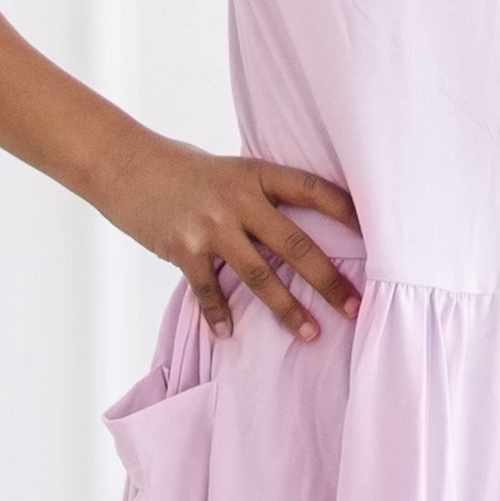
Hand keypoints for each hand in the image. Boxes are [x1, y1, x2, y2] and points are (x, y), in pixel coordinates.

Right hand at [95, 131, 361, 342]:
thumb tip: (300, 224)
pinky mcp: (182, 249)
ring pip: (259, 275)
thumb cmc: (181, 169)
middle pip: (295, 243)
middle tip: (356, 306)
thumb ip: (260, 195)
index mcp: (254, 174)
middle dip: (328, 279)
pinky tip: (229, 336)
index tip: (376, 233)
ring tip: (312, 334)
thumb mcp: (228, 171)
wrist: (124, 165)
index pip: (311, 189)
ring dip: (288, 309)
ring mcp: (210, 226)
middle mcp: (238, 200)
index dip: (345, 210)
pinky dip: (219, 315)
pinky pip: (208, 290)